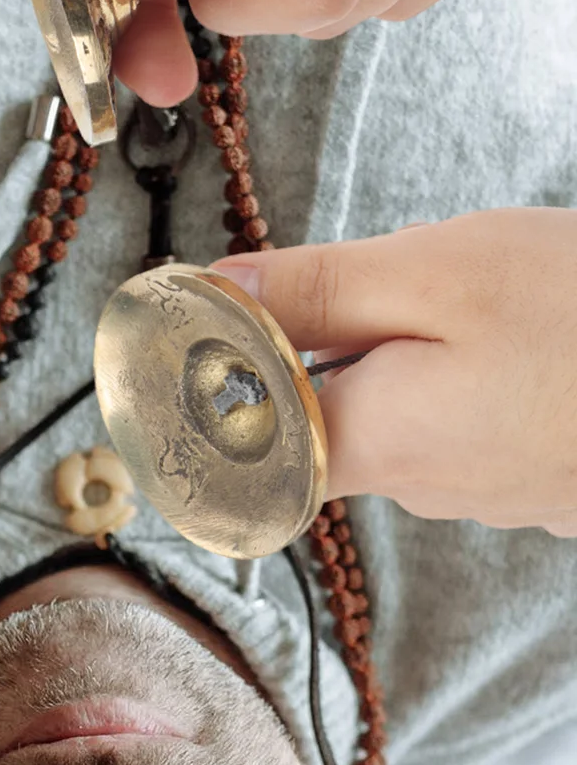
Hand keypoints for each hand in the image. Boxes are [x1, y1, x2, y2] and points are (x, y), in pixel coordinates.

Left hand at [212, 208, 576, 535]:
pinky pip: (472, 424)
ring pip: (407, 411)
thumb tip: (226, 293)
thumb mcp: (441, 272)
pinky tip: (528, 340)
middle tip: (414, 282)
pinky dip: (481, 378)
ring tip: (491, 306)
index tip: (260, 314)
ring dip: (422, 353)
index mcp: (374, 442)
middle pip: (334, 410)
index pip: (257, 428)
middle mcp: (420, 486)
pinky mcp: (538, 482)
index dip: (246, 369)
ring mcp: (487, 492)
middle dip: (351, 340)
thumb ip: (321, 289)